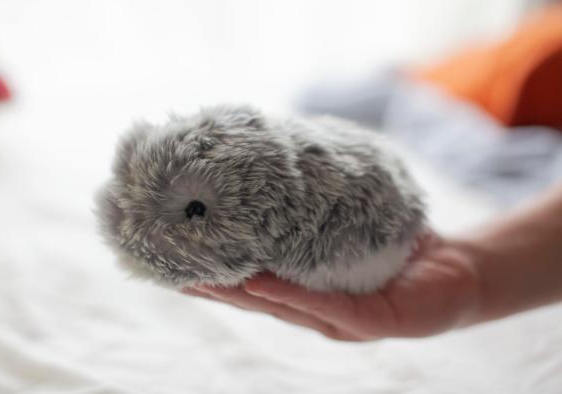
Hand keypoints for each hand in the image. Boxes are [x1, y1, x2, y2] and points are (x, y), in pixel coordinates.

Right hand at [182, 237, 481, 340]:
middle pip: (254, 300)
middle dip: (211, 286)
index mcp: (305, 291)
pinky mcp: (371, 322)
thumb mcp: (348, 226)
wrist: (460, 272)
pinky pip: (324, 306)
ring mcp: (340, 322)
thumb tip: (278, 164)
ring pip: (280, 308)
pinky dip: (288, 294)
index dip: (211, 273)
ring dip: (238, 294)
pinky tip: (258, 281)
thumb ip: (314, 211)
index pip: (251, 282)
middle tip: (169, 268)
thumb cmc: (398, 246)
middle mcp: (315, 313)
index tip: (171, 255)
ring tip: (199, 277)